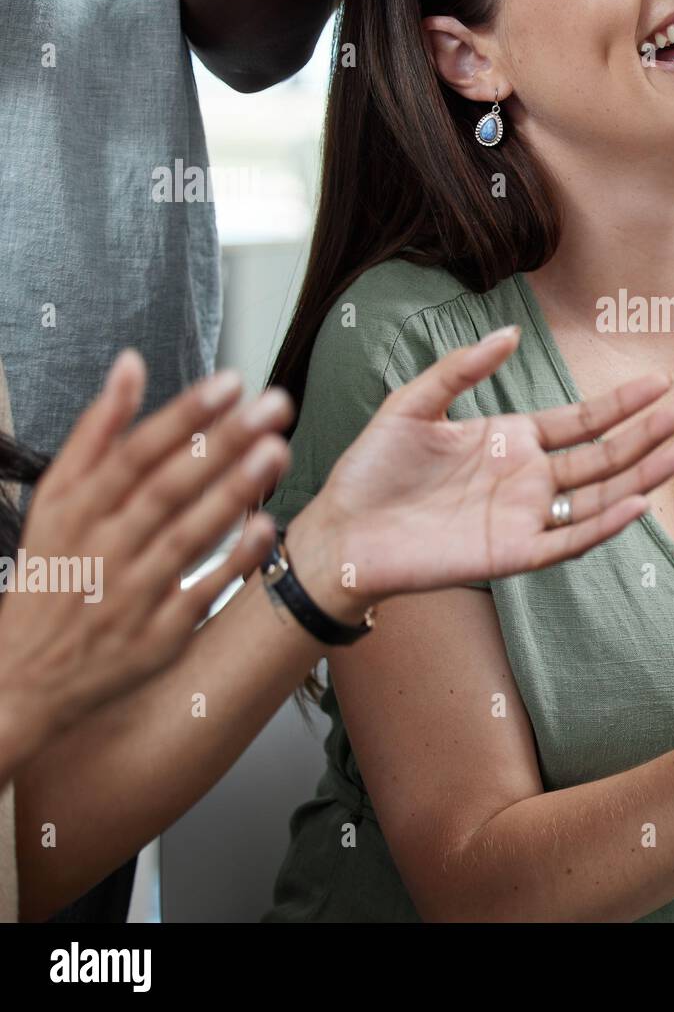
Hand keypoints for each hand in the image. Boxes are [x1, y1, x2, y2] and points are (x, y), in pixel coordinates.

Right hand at [0, 351, 290, 761]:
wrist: (21, 681)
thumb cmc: (50, 576)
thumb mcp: (54, 499)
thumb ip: (97, 430)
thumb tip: (131, 363)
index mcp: (77, 510)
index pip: (135, 452)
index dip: (184, 415)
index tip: (230, 382)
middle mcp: (104, 547)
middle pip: (169, 487)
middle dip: (223, 442)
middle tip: (274, 405)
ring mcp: (133, 594)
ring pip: (188, 536)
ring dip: (234, 492)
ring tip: (277, 451)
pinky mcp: (159, 636)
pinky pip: (202, 593)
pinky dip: (233, 561)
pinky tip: (267, 527)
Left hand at [284, 326, 673, 618]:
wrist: (340, 531)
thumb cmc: (372, 469)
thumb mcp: (413, 404)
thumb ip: (461, 369)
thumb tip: (511, 333)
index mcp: (510, 440)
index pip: (580, 420)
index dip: (620, 404)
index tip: (658, 381)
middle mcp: (527, 479)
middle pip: (603, 455)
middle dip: (646, 433)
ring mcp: (524, 518)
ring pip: (598, 496)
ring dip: (641, 475)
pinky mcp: (512, 555)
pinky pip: (569, 540)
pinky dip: (604, 523)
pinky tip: (637, 502)